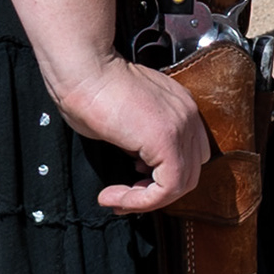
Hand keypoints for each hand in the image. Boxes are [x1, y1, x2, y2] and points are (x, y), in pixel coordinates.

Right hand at [50, 54, 213, 216]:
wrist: (84, 72)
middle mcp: (188, 117)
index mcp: (181, 109)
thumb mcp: (125, 121)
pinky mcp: (167, 140)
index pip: (189, 155)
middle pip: (189, 172)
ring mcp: (181, 127)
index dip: (161, 175)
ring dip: (145, 200)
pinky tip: (113, 196)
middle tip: (124, 197)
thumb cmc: (91, 90)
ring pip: (181, 184)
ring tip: (115, 199)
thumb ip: (140, 141)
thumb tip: (138, 161)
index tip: (132, 181)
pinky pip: (167, 188)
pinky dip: (141, 201)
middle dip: (155, 191)